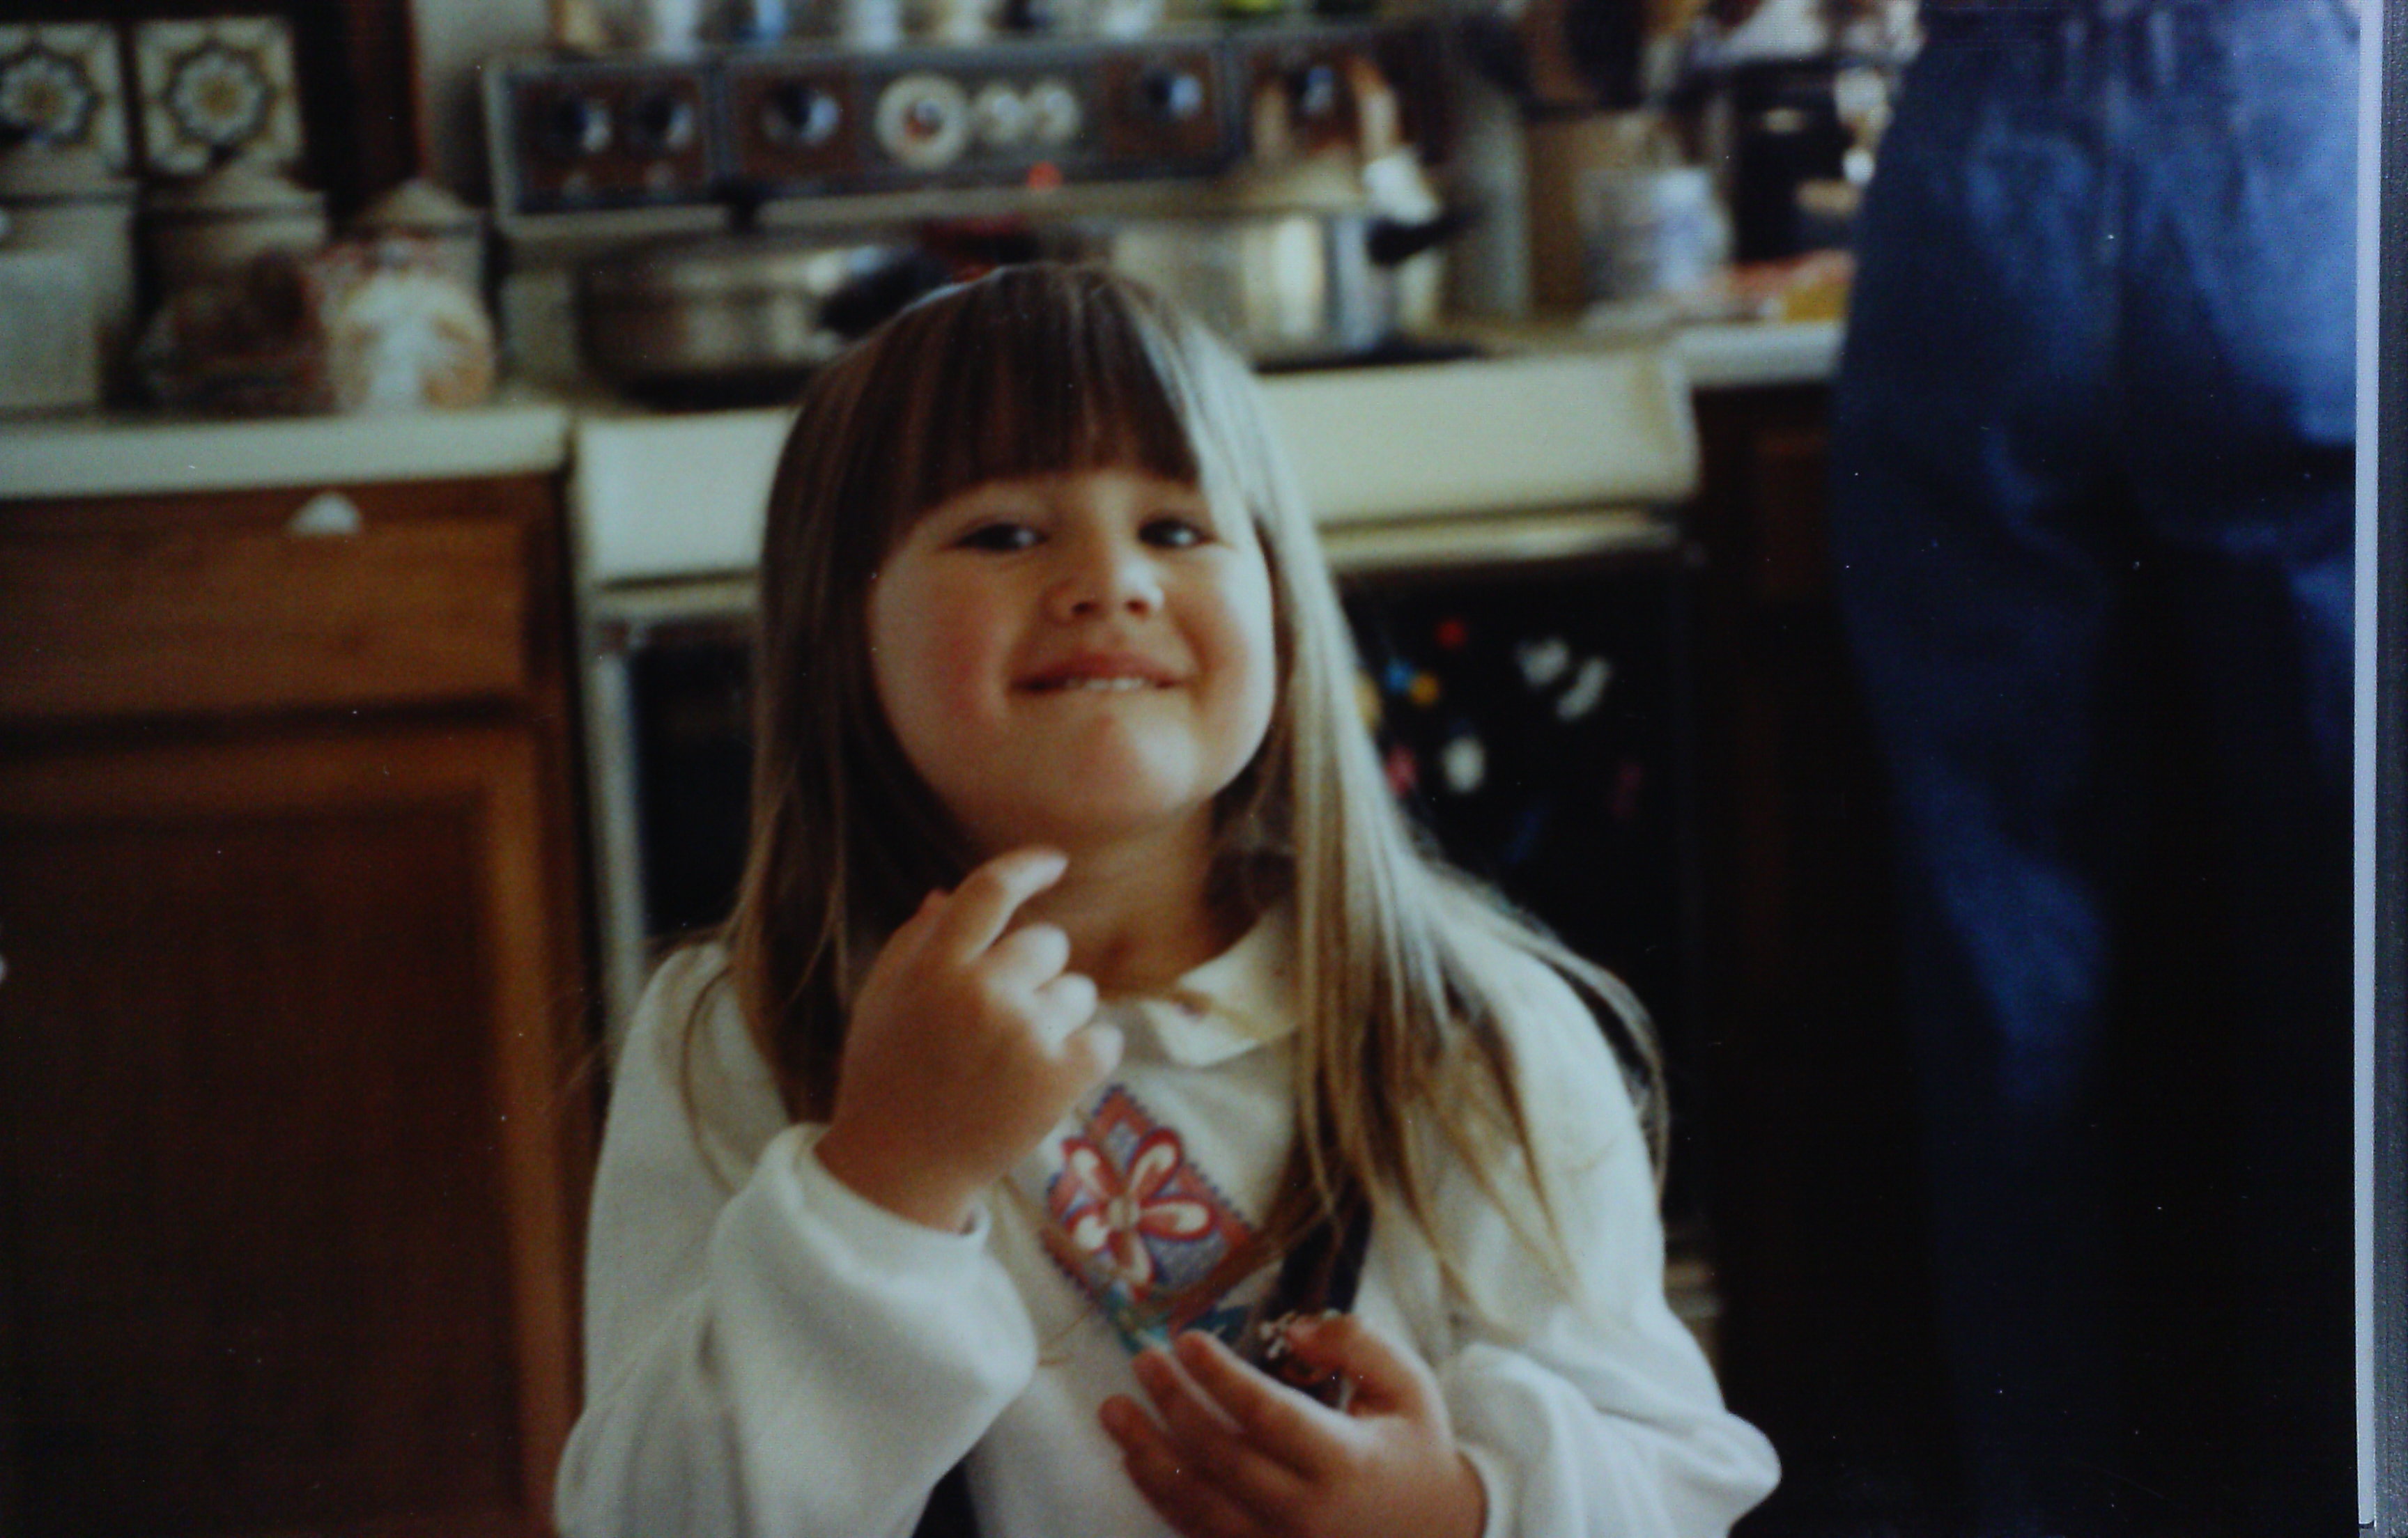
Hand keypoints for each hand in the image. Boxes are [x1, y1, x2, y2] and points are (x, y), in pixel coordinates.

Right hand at [816, 847, 1120, 1230]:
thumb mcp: (882, 998)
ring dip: (1058, 1017)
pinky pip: (1105, 1038)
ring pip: (1079, 991)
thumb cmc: (888, 1075)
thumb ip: (915, 941)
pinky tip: (1045, 1078)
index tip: (1053, 862)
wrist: (900, 1168)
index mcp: (935, 965)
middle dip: (1033, 973)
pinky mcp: (1061, 1078)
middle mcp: (982, 991)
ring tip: (1014, 1058)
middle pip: (1048, 943)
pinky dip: (1085, 1056)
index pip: (990, 890)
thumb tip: (948, 893)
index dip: (1028, 867)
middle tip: (999, 1019)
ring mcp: (1025, 1034)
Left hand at [1098, 1315, 1486, 1537]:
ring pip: (1197, 1504)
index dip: (1220, 1377)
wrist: (1436, 1536)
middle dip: (1173, 1405)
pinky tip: (1136, 1461)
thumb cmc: (1415, 1451)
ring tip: (1114, 1411)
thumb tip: (1293, 1329)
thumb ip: (1357, 1344)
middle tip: (1142, 1361)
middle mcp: (1307, 1514)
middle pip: (1221, 1458)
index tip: (1186, 1340)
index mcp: (1346, 1463)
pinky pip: (1198, 1533)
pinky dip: (1162, 1497)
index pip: (1268, 1415)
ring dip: (1147, 1454)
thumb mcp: (1407, 1386)